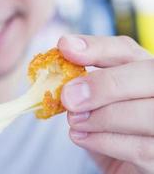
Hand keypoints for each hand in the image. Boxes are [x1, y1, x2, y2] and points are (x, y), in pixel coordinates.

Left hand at [58, 35, 153, 173]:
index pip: (126, 49)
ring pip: (145, 113)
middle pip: (147, 76)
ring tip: (74, 121)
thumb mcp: (95, 99)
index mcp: (143, 71)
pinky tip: (82, 137)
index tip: (65, 47)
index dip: (97, 48)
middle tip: (68, 97)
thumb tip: (63, 55)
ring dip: (101, 117)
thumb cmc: (108, 125)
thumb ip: (83, 80)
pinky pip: (140, 147)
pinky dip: (104, 142)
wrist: (121, 161)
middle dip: (104, 85)